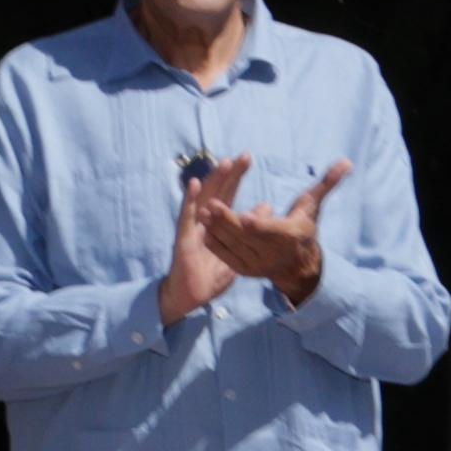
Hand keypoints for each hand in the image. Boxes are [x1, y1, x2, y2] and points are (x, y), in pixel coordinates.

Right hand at [159, 155, 250, 322]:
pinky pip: (186, 216)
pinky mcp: (183, 238)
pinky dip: (189, 199)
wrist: (193, 295)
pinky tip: (194, 184)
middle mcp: (204, 220)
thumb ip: (250, 228)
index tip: (247, 159)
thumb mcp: (238, 251)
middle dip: (229, 173)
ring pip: (203, 199)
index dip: (237, 177)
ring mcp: (192, 227)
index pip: (228, 194)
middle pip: (217, 191)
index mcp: (216, 223)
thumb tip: (267, 207)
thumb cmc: (211, 275)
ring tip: (224, 163)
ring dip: (212, 181)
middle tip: (243, 156)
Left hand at [212, 158, 350, 303]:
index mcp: (290, 236)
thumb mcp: (314, 206)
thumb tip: (347, 162)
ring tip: (201, 212)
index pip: (272, 231)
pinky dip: (215, 244)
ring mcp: (258, 264)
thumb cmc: (304, 227)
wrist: (298, 266)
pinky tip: (203, 228)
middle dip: (227, 222)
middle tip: (209, 205)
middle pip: (248, 238)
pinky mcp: (245, 270)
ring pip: (234, 246)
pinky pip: (227, 257)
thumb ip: (327, 183)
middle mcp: (273, 254)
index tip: (243, 215)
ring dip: (216, 230)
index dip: (258, 224)